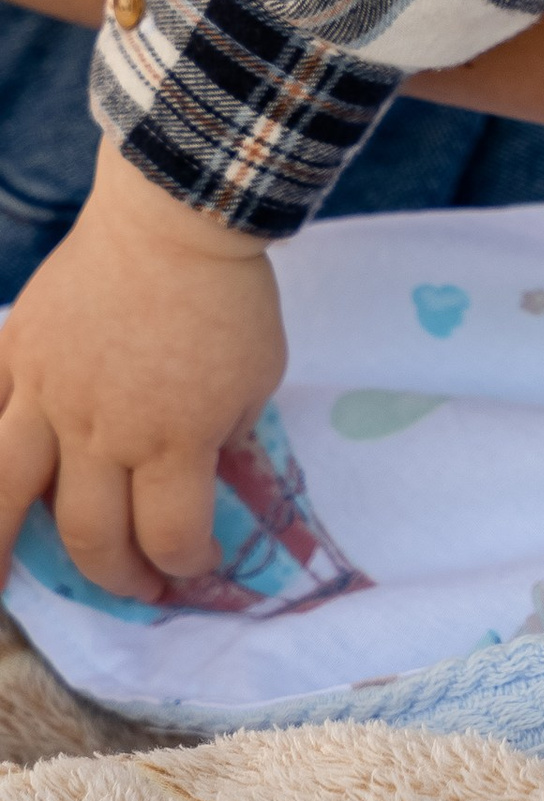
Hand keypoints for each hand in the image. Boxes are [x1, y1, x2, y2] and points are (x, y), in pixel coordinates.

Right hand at [0, 143, 284, 600]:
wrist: (174, 215)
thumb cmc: (230, 295)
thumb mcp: (260, 375)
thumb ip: (229, 432)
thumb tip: (210, 466)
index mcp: (174, 440)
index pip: (171, 535)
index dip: (187, 564)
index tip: (200, 565)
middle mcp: (103, 433)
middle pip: (93, 536)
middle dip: (118, 576)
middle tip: (138, 584)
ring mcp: (48, 396)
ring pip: (8, 493)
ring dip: (3, 549)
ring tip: (4, 584)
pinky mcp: (18, 357)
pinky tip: (0, 483)